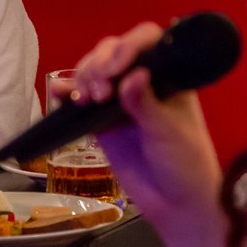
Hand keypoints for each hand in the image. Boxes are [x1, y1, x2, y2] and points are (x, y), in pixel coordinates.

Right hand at [72, 23, 227, 246]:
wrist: (174, 204)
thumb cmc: (185, 163)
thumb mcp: (170, 132)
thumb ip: (148, 104)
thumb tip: (134, 75)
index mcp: (168, 75)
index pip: (147, 41)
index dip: (128, 46)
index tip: (117, 69)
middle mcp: (142, 79)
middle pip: (113, 50)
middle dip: (100, 65)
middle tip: (101, 93)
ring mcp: (119, 98)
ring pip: (94, 69)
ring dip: (84, 76)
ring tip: (85, 100)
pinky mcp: (100, 119)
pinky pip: (79, 98)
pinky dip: (67, 92)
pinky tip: (61, 95)